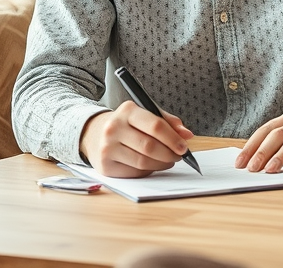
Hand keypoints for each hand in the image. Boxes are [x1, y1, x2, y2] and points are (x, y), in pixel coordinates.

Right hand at [79, 101, 193, 177]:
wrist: (94, 133)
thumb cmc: (127, 124)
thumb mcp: (145, 114)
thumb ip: (168, 122)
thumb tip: (187, 135)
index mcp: (127, 111)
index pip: (155, 125)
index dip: (173, 138)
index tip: (184, 146)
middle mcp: (114, 128)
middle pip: (150, 146)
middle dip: (169, 153)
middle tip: (179, 156)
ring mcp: (107, 148)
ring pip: (143, 162)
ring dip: (161, 164)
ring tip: (168, 161)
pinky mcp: (105, 166)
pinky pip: (134, 172)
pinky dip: (148, 170)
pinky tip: (152, 165)